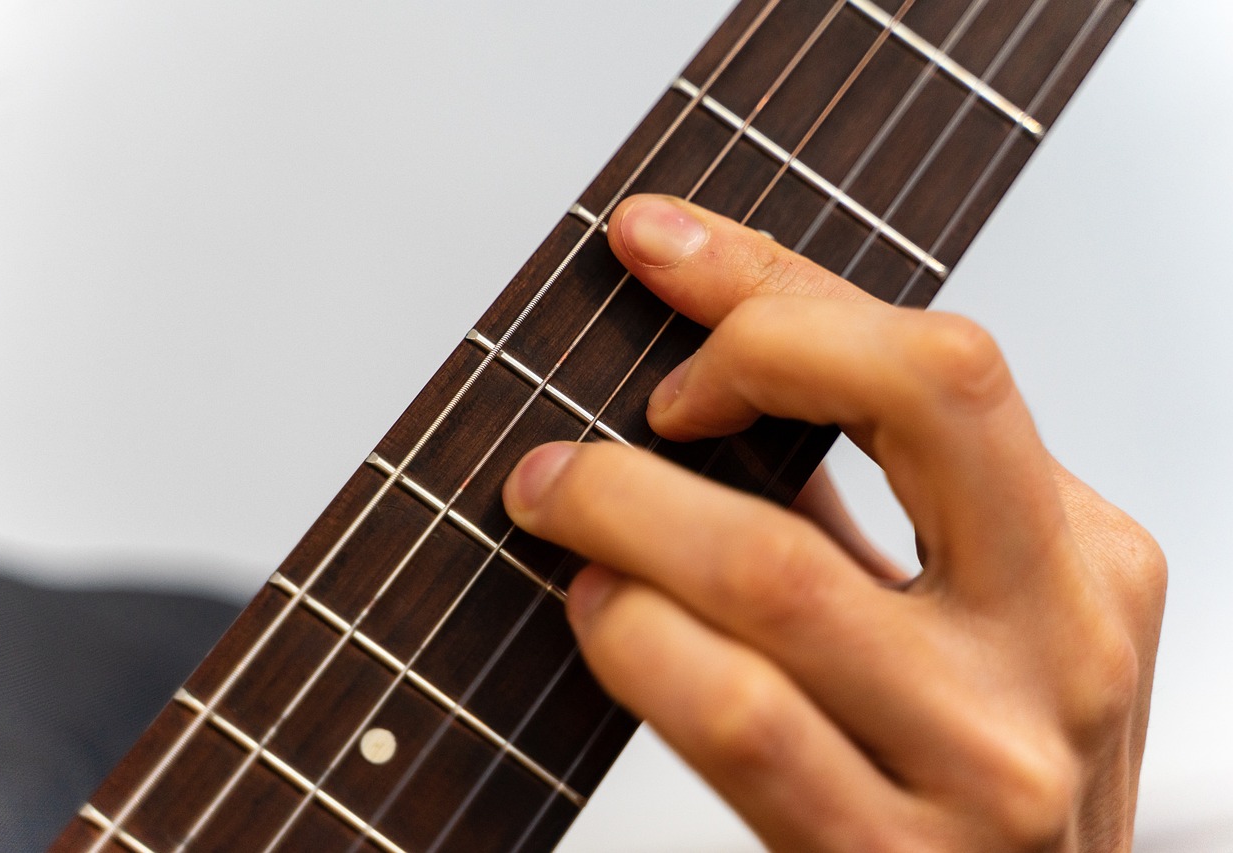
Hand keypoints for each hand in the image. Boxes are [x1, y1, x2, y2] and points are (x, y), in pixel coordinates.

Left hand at [503, 195, 1164, 850]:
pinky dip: (635, 637)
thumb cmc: (963, 769)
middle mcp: (1062, 642)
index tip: (662, 249)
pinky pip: (736, 714)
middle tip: (633, 398)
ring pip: (776, 569)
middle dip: (739, 353)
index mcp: (1083, 556)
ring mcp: (990, 760)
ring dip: (627, 507)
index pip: (937, 361)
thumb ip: (876, 500)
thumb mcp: (963, 616)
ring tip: (561, 500)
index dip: (778, 287)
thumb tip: (712, 354)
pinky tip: (600, 610)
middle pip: (917, 396)